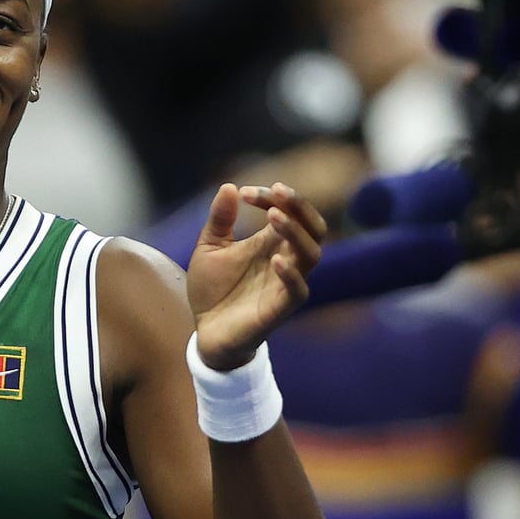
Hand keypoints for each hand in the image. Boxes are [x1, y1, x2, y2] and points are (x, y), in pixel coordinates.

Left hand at [186, 183, 326, 370]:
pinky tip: (276, 260)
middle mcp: (285, 260)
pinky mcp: (279, 309)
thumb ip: (220, 219)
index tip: (245, 192)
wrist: (205, 331)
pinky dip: (291, 274)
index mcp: (271, 243)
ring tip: (275, 215)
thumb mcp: (209, 247)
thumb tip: (229, 186)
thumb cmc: (213, 289)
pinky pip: (298, 291)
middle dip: (300, 206)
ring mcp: (285, 284)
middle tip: (279, 190)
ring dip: (297, 232)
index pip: (289, 211)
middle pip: (314, 228)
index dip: (272, 197)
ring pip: (312, 255)